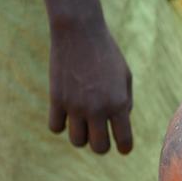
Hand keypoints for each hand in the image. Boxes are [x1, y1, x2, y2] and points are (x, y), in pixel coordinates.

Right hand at [47, 23, 132, 153]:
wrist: (79, 32)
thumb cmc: (107, 54)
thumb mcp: (125, 78)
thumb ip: (125, 103)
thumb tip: (119, 124)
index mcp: (118, 104)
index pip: (123, 141)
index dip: (124, 148)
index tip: (123, 147)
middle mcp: (97, 109)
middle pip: (98, 148)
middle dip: (102, 145)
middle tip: (101, 135)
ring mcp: (74, 105)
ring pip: (77, 141)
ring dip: (82, 137)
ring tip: (84, 124)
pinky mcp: (56, 98)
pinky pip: (55, 127)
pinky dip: (61, 125)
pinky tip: (66, 115)